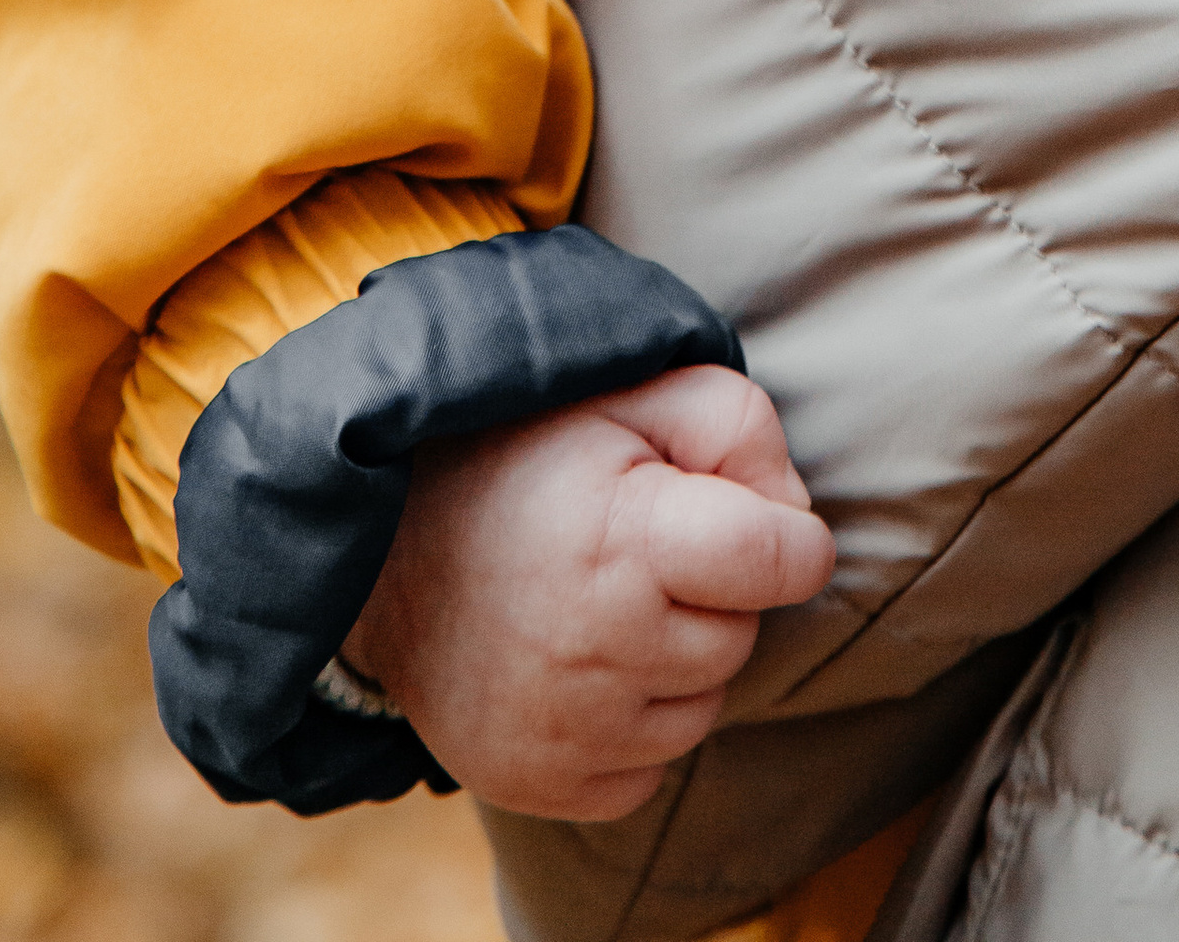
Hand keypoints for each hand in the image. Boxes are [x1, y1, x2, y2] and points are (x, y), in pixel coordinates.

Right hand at [338, 367, 834, 817]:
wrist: (384, 551)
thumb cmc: (525, 458)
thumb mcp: (632, 395)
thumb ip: (738, 426)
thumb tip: (794, 517)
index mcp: (628, 540)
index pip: (783, 563)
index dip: (789, 536)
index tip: (756, 523)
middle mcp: (598, 648)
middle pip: (741, 639)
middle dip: (715, 595)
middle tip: (645, 552)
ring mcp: (566, 730)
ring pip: (700, 712)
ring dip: (676, 663)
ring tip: (606, 605)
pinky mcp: (540, 783)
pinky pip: (647, 773)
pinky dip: (632, 728)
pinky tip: (582, 668)